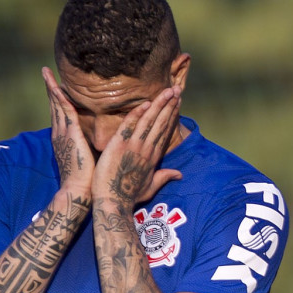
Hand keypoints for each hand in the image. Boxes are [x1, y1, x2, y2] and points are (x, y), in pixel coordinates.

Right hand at [42, 67, 94, 195]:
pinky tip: (56, 83)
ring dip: (51, 87)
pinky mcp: (70, 133)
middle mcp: (61, 134)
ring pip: (57, 104)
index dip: (60, 101)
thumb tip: (104, 143)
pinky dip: (58, 95)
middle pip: (55, 106)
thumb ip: (94, 149)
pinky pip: (63, 109)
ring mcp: (63, 133)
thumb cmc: (89, 182)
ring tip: (45, 72)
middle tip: (46, 73)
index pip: (63, 116)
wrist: (79, 192)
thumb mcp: (91, 161)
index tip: (59, 88)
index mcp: (66, 141)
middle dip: (51, 89)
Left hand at [93, 85, 183, 207]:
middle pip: (161, 123)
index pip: (164, 132)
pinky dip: (138, 113)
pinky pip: (130, 125)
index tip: (176, 103)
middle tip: (176, 89)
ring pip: (149, 121)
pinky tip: (146, 102)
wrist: (113, 203)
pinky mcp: (120, 145)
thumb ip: (164, 177)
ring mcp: (134, 146)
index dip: (171, 116)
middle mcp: (147, 150)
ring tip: (167, 90)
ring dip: (159, 104)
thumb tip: (179, 174)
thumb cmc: (129, 197)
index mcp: (153, 158)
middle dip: (169, 105)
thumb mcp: (150, 187)